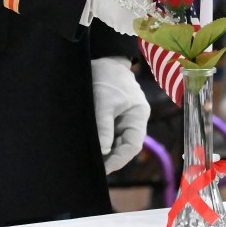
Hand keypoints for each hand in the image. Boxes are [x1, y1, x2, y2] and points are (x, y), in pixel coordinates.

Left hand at [91, 56, 150, 173]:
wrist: (101, 57)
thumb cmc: (106, 75)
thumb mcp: (104, 100)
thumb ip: (104, 126)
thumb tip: (103, 152)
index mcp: (138, 116)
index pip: (132, 145)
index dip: (119, 159)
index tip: (104, 169)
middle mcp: (132, 121)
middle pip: (123, 146)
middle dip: (109, 158)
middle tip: (92, 169)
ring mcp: (121, 119)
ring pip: (113, 142)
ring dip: (102, 151)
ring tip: (87, 161)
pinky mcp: (109, 117)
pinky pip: (105, 135)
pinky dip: (98, 142)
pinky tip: (86, 148)